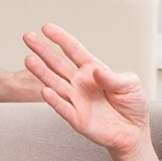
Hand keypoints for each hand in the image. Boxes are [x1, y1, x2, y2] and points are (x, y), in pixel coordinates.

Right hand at [22, 24, 150, 156]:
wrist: (134, 132)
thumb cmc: (132, 105)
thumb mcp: (130, 84)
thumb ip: (113, 77)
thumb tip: (96, 71)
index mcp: (92, 70)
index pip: (73, 51)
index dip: (61, 39)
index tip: (47, 28)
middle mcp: (80, 83)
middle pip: (58, 64)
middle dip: (43, 51)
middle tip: (28, 37)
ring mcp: (76, 100)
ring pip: (55, 83)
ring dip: (42, 72)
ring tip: (29, 60)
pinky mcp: (77, 119)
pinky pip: (63, 108)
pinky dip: (54, 100)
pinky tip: (44, 91)